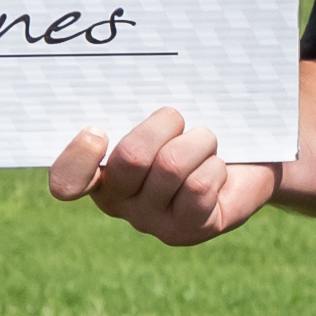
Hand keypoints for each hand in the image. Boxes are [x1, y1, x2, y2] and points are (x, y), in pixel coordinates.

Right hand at [50, 107, 277, 243]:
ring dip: (200, 141)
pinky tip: (217, 170)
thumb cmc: (195, 127)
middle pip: (131, 157)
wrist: (248, 158)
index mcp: (99, 170)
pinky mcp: (187, 231)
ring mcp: (151, 221)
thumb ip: (138, 108)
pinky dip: (216, 166)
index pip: (67, 180)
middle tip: (178, 119)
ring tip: (206, 143)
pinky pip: (199, 186)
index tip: (98, 131)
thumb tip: (134, 84)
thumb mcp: (164, 113)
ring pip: (171, 166)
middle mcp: (118, 202)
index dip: (78, 157)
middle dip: (165, 123)